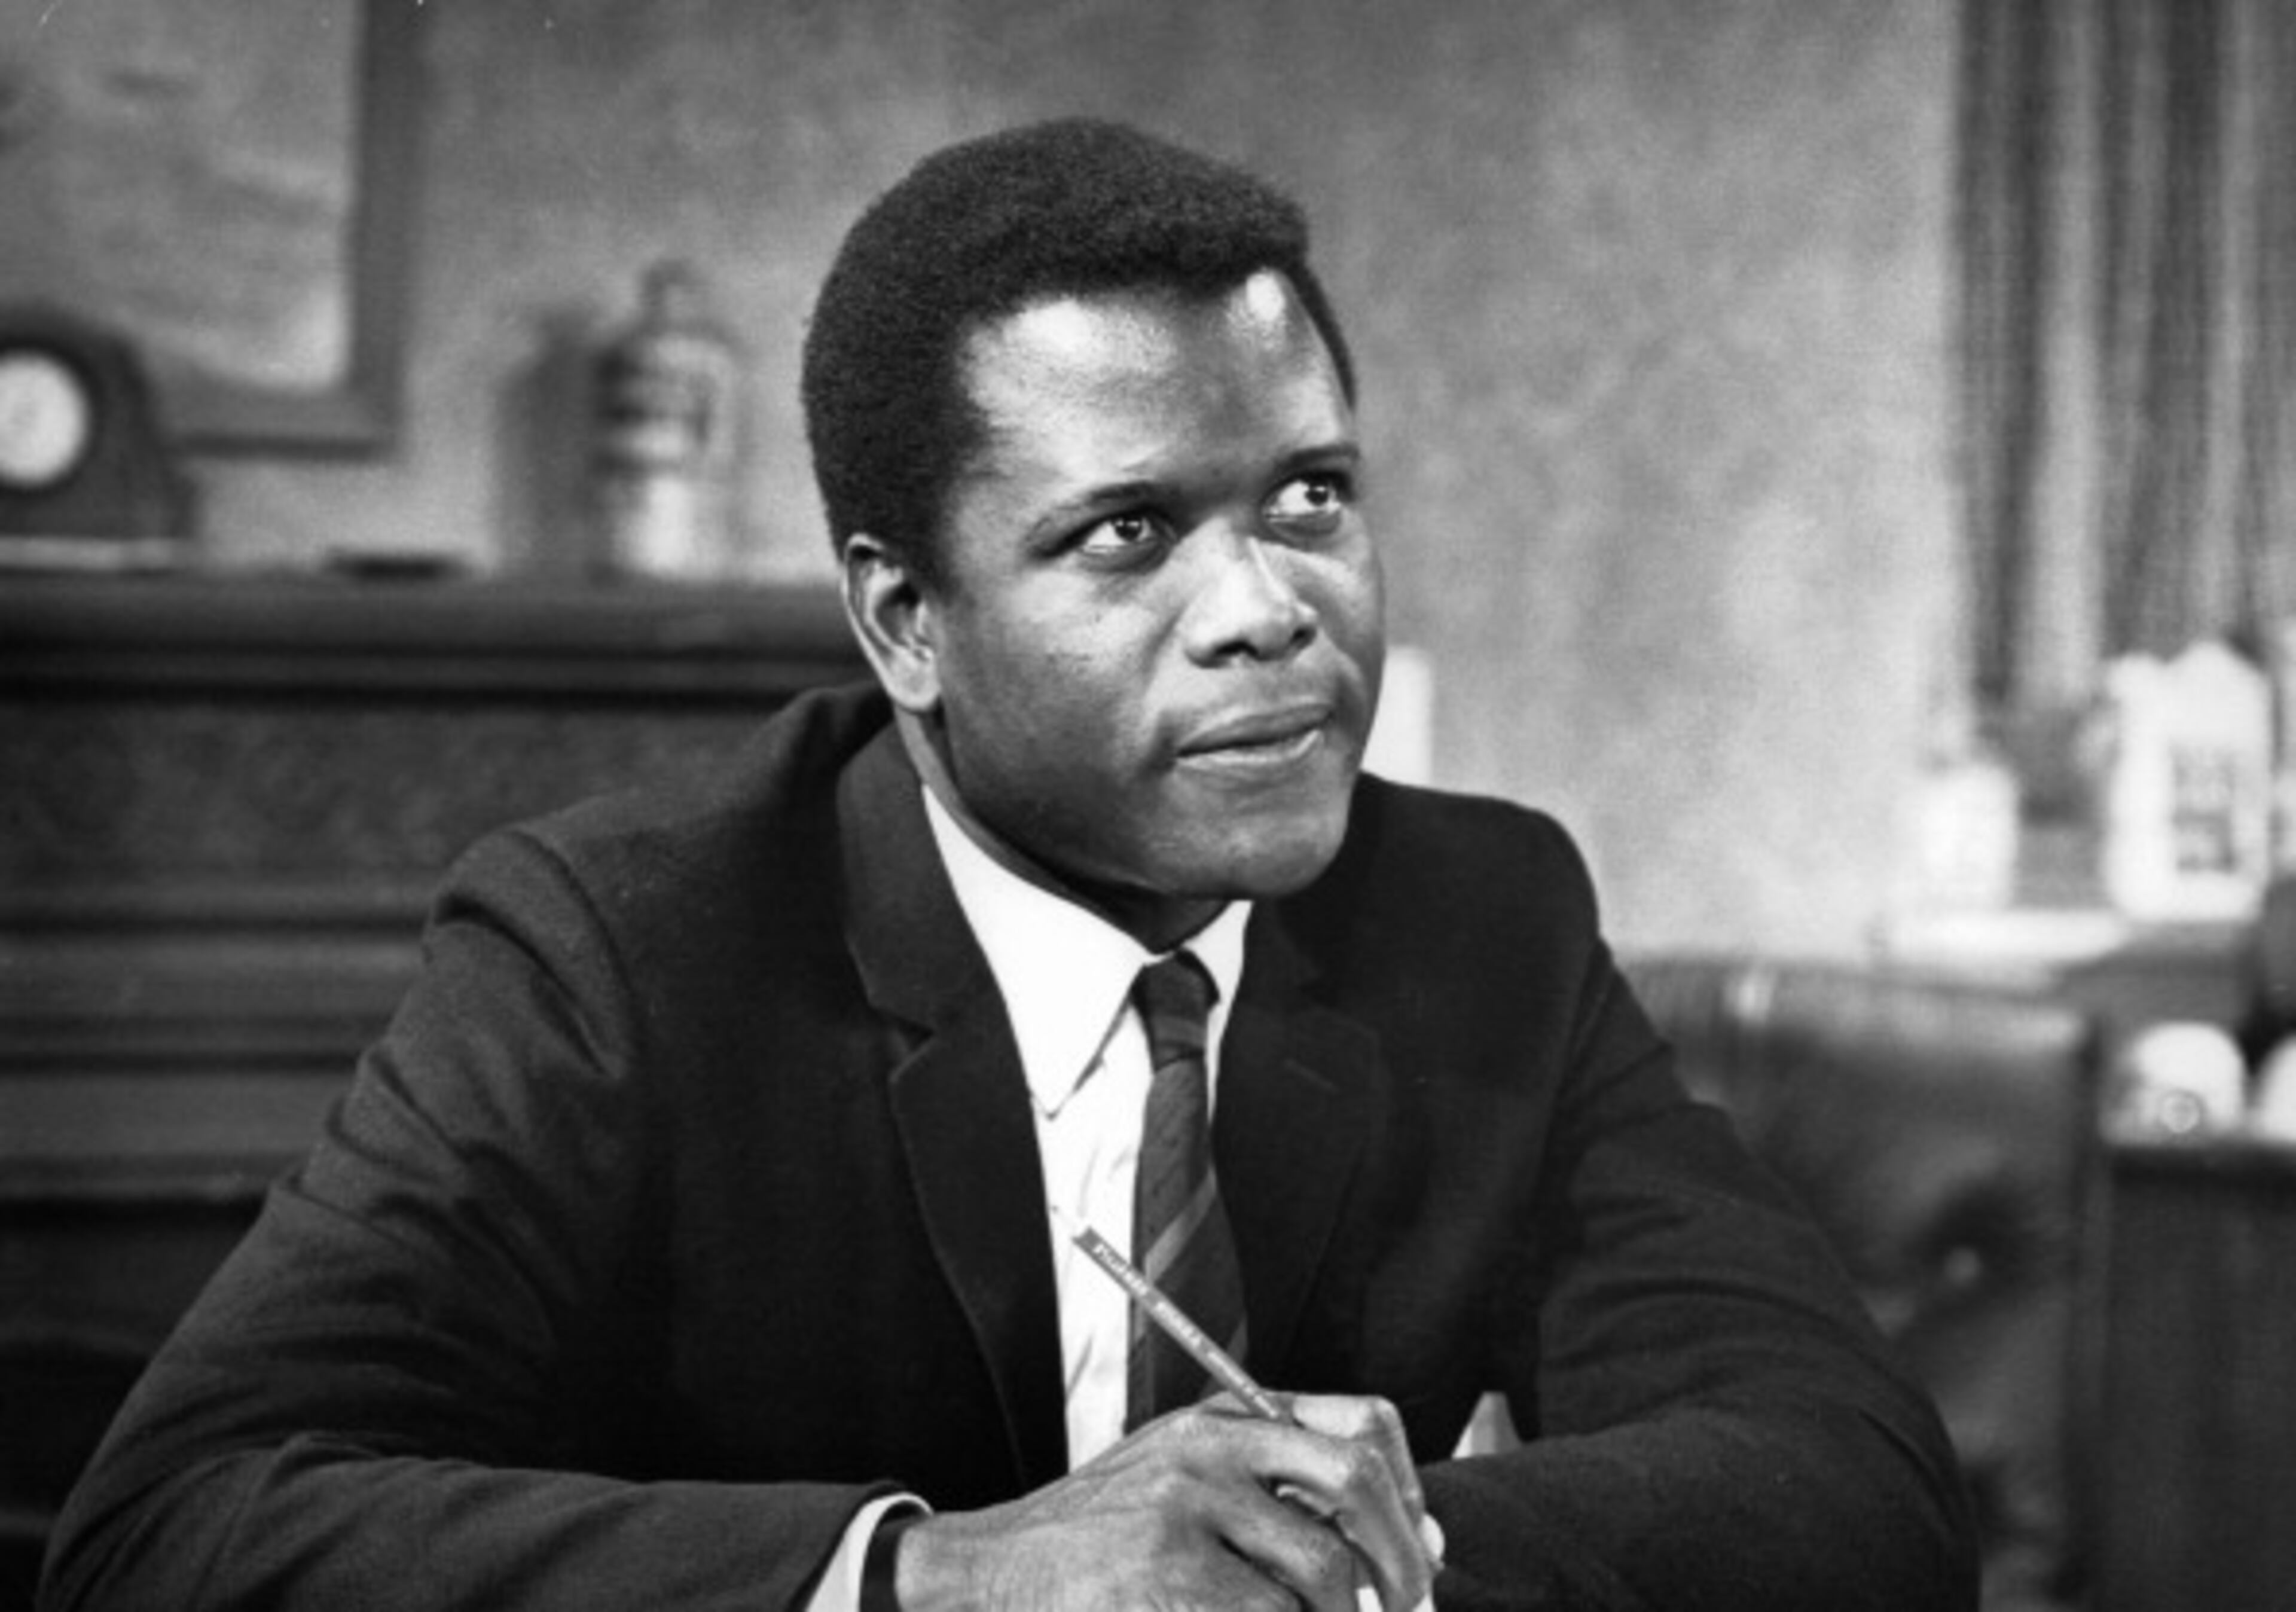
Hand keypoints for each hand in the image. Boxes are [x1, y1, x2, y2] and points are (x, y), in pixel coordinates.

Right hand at [891, 1395, 1436, 1611]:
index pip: (1358, 1424)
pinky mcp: (1164, 1571)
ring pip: (1322, 1568)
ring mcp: (1184, 1506)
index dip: (1409, 1490)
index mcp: (1219, 1420)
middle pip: (1355, 1481)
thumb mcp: (1181, 1487)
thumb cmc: (1100, 1541)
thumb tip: (1421, 1540)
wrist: (990, 1570)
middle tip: (1411, 1608)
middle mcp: (1208, 1447)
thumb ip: (1280, 1501)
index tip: (1420, 1548)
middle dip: (1400, 1558)